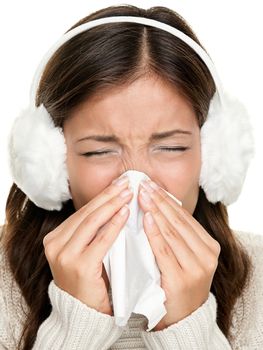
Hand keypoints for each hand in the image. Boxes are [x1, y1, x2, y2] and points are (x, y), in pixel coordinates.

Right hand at [43, 175, 132, 314]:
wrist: (83, 312)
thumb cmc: (88, 279)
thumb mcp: (83, 251)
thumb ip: (91, 231)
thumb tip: (113, 203)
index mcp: (54, 238)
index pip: (82, 212)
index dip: (101, 196)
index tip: (117, 183)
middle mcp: (55, 244)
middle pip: (87, 213)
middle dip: (108, 195)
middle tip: (126, 182)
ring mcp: (65, 256)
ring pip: (92, 222)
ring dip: (112, 205)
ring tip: (128, 193)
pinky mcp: (80, 267)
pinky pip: (101, 240)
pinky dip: (114, 225)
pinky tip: (125, 213)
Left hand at [138, 180, 220, 330]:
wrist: (183, 319)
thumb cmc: (180, 282)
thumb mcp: (186, 256)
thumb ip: (177, 235)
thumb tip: (159, 206)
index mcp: (209, 246)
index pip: (184, 217)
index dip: (167, 199)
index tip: (152, 185)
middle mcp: (207, 255)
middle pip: (178, 221)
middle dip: (159, 200)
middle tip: (144, 184)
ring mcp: (196, 268)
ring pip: (172, 232)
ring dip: (155, 210)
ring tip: (142, 195)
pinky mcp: (181, 279)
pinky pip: (164, 250)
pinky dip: (155, 232)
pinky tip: (147, 218)